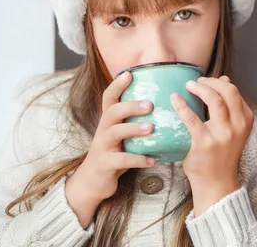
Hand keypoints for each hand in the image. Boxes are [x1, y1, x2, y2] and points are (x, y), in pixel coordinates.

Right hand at [65, 71, 154, 226]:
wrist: (93, 182)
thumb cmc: (114, 153)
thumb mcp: (121, 136)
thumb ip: (134, 122)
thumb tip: (163, 107)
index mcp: (108, 121)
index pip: (108, 98)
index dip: (117, 85)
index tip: (129, 74)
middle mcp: (103, 130)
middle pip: (112, 112)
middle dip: (130, 106)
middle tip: (149, 105)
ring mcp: (102, 147)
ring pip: (114, 133)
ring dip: (133, 129)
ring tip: (151, 128)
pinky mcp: (105, 164)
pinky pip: (121, 159)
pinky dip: (138, 159)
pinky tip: (152, 160)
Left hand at [171, 75, 253, 215]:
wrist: (216, 182)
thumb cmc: (221, 154)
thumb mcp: (232, 128)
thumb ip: (229, 106)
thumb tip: (224, 79)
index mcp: (245, 120)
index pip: (235, 92)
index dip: (219, 82)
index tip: (207, 81)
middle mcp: (237, 126)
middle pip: (228, 92)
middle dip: (211, 82)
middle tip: (197, 81)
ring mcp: (222, 134)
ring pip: (215, 100)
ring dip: (200, 88)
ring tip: (189, 85)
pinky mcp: (204, 142)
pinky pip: (192, 118)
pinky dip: (182, 105)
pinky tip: (175, 98)